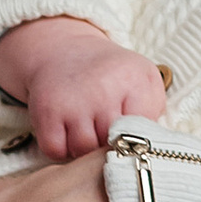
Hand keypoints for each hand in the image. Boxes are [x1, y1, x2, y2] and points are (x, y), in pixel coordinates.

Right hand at [0, 12, 164, 161]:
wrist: (66, 50)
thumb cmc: (111, 74)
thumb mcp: (143, 79)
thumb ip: (154, 110)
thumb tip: (148, 146)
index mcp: (132, 79)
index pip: (141, 133)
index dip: (136, 140)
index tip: (131, 134)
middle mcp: (101, 89)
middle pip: (112, 145)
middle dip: (110, 145)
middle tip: (107, 132)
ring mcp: (72, 101)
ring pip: (83, 151)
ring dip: (85, 150)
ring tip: (88, 130)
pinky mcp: (46, 111)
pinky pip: (56, 150)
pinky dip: (61, 149)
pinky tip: (68, 132)